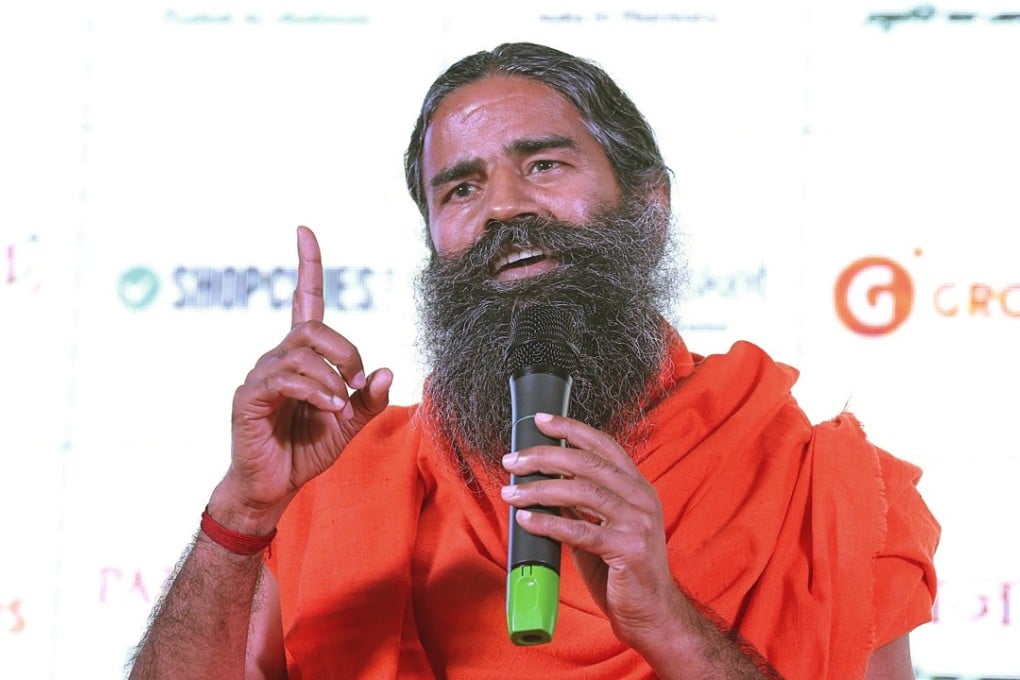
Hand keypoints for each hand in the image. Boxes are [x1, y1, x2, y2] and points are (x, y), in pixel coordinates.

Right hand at [215, 226, 391, 530]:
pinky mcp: (250, 397)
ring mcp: (261, 375)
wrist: (273, 487)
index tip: (304, 231)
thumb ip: (368, 399)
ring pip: (302, 352)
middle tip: (356, 381)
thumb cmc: (306, 450)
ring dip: (332, 378)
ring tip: (340, 407)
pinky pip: (285, 379)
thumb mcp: (350, 424)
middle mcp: (278, 357)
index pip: (304, 301)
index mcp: (302, 357)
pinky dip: (315, 391)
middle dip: (345, 350)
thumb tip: (387, 370)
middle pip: (313, 327)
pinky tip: (329, 410)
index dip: (307, 266)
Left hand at [501, 413, 683, 647]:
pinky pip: (579, 530)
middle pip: (587, 463)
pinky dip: (548, 522)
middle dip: (544, 456)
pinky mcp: (628, 548)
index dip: (571, 428)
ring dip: (539, 489)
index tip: (541, 421)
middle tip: (513, 460)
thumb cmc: (624, 572)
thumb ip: (580, 504)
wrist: (653, 614)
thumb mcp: (602, 527)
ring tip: (511, 492)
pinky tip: (526, 519)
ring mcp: (638, 522)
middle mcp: (641, 498)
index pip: (603, 445)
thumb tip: (544, 481)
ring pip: (581, 492)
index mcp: (638, 487)